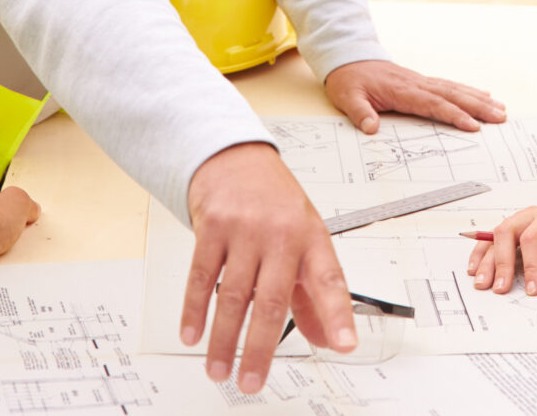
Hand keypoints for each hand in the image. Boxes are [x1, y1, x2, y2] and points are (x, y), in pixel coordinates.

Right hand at [183, 142, 355, 393]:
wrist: (235, 156)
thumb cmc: (275, 201)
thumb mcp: (305, 238)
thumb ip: (314, 293)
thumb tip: (327, 338)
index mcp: (312, 238)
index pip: (330, 280)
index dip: (338, 315)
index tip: (343, 345)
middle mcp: (282, 233)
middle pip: (272, 299)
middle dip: (260, 348)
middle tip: (251, 381)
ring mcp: (246, 229)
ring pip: (234, 294)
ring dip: (223, 338)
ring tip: (218, 368)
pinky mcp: (213, 225)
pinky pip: (202, 276)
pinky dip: (195, 310)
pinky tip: (192, 333)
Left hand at [324, 59, 506, 133]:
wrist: (349, 59)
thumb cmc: (350, 81)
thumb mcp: (348, 98)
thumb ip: (360, 113)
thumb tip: (371, 128)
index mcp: (402, 91)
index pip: (433, 104)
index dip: (454, 115)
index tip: (473, 126)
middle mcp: (417, 84)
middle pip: (453, 95)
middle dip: (478, 107)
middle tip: (501, 117)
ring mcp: (422, 81)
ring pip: (456, 89)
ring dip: (479, 99)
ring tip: (501, 109)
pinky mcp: (422, 82)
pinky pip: (450, 86)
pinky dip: (469, 90)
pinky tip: (484, 95)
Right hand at [467, 189, 536, 295]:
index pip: (534, 238)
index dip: (531, 264)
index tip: (531, 288)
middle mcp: (531, 215)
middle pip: (508, 233)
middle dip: (502, 263)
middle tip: (500, 288)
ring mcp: (519, 219)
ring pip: (496, 234)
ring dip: (486, 258)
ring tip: (481, 281)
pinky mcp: (513, 226)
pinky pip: (492, 236)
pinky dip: (481, 251)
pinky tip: (474, 266)